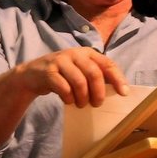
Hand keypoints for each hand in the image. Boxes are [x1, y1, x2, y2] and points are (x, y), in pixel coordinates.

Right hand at [13, 47, 128, 107]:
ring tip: (81, 104)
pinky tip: (68, 101)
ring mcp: (60, 61)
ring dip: (82, 98)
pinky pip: (64, 88)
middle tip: (96, 104)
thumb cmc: (63, 75)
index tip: (124, 93)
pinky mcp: (49, 71)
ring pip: (79, 81)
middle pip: (94, 73)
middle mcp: (75, 54)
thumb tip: (117, 91)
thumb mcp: (80, 71)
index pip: (107, 64)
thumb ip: (96, 76)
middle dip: (98, 92)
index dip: (117, 79)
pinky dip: (68, 98)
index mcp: (87, 53)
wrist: (32, 75)